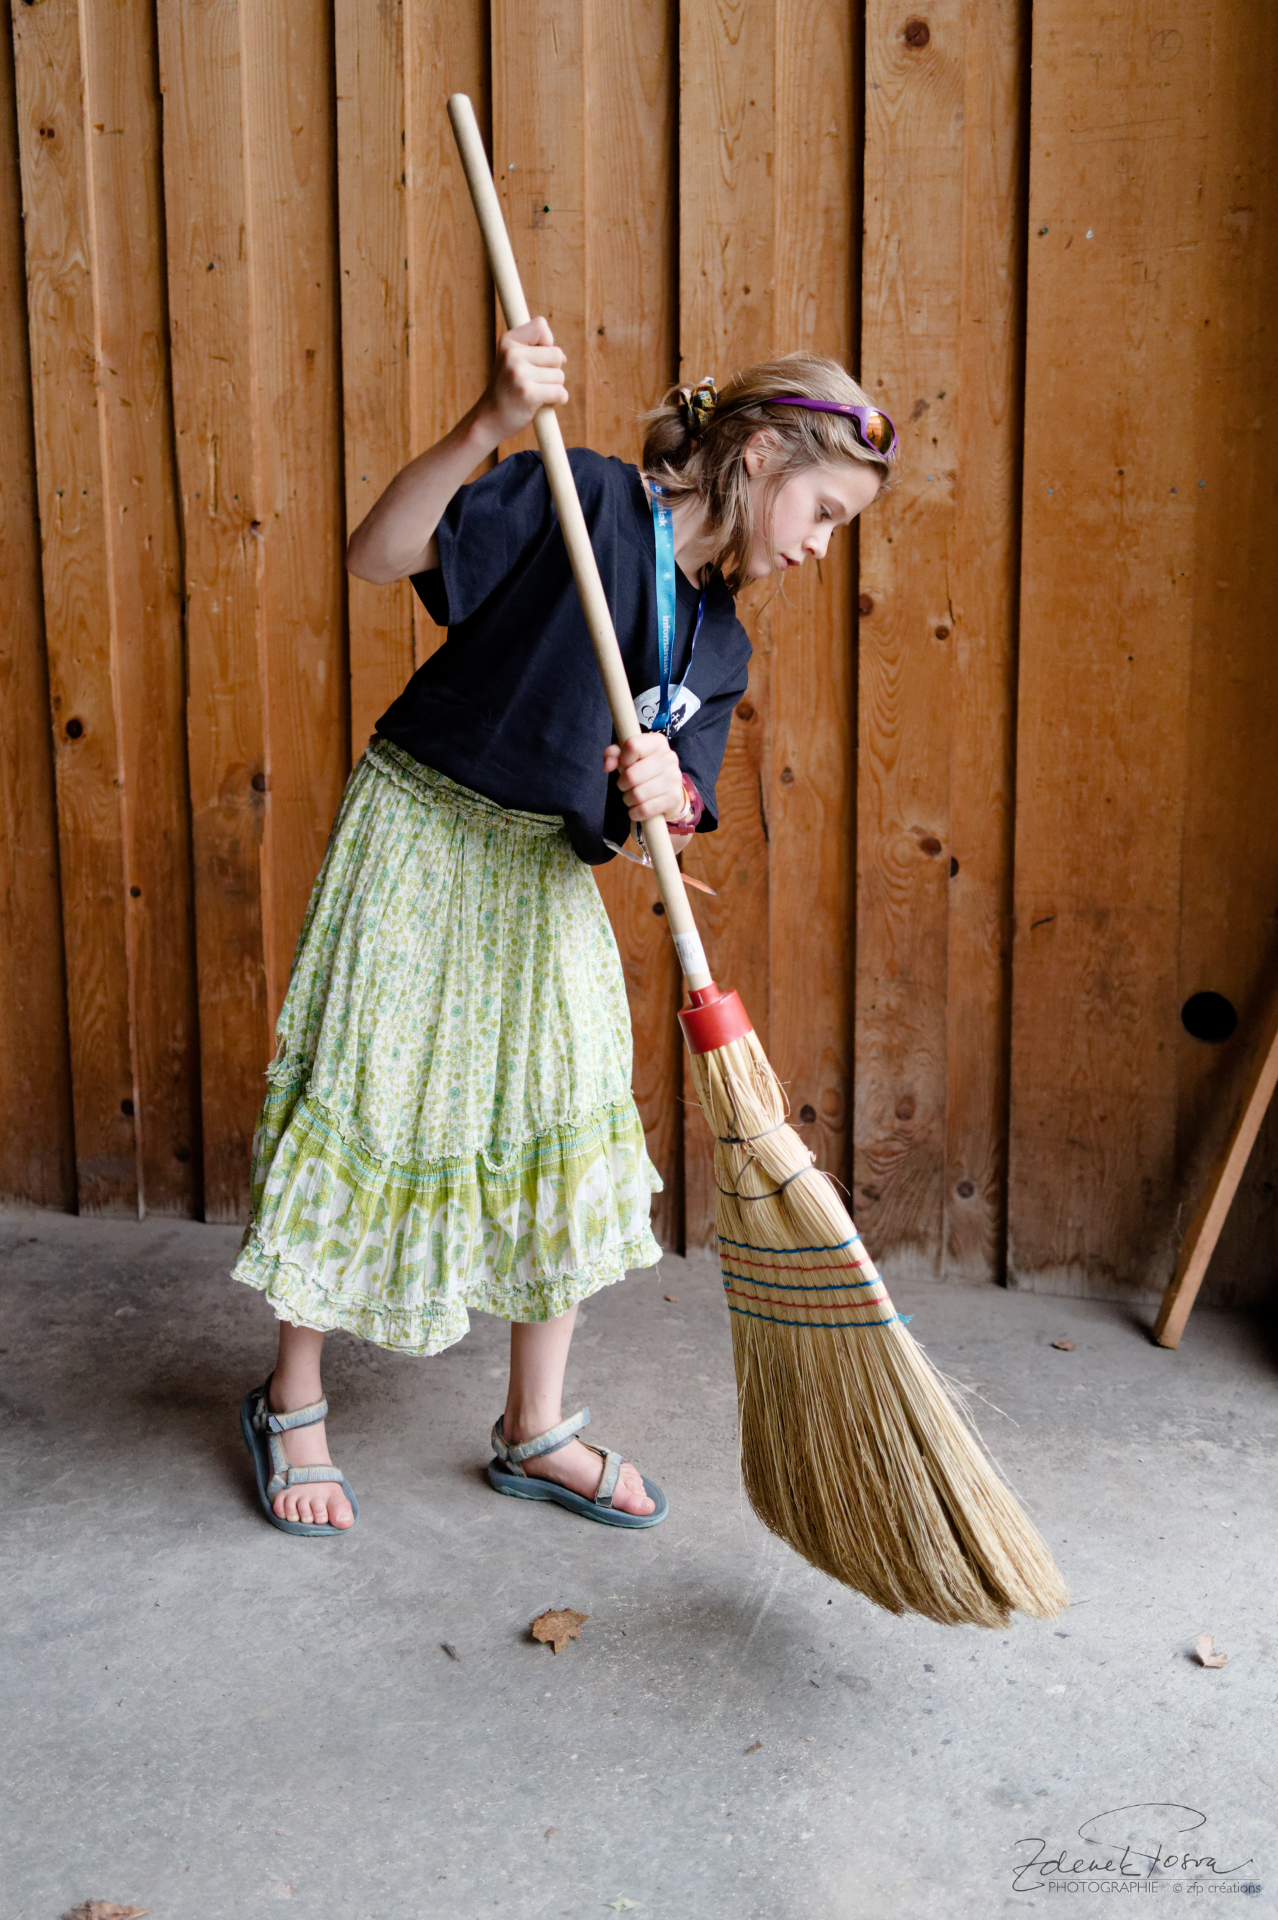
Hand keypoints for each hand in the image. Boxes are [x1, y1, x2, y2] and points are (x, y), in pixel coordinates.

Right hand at [476, 318, 567, 441]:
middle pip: (556, 354)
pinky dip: (558, 400)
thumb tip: (562, 357)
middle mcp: (512, 354)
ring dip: (553, 387)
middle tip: (534, 382)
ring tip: (534, 393)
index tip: (534, 359)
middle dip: (552, 370)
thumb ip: (536, 351)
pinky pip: (560, 393)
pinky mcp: (528, 393)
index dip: (546, 343)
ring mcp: (519, 374)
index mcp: (508, 341)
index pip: (541, 326)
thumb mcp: (513, 361)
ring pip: (560, 375)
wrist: (489, 420)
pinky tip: (542, 404)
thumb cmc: (507, 391)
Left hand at [604, 733, 693, 828]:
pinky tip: (637, 808)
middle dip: (622, 784)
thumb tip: (608, 766)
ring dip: (628, 799)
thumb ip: (613, 754)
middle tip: (626, 785)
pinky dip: (636, 812)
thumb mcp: (628, 756)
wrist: (669, 791)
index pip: (633, 746)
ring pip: (638, 794)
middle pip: (632, 774)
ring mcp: (673, 778)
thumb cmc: (644, 770)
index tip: (624, 766)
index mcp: (657, 742)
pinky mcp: (674, 798)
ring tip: (632, 796)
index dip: (622, 759)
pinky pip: (645, 809)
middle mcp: (669, 758)